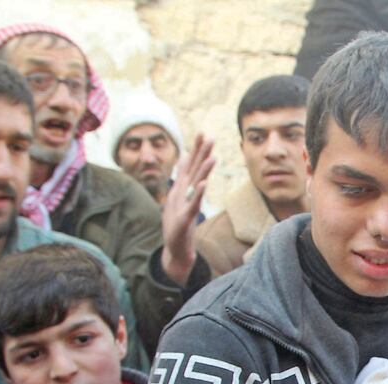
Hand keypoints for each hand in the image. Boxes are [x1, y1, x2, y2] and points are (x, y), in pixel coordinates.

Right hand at [161, 134, 215, 285]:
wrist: (175, 246)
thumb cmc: (178, 219)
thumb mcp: (181, 194)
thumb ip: (184, 175)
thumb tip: (187, 157)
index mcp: (184, 187)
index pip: (192, 164)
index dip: (197, 149)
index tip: (204, 133)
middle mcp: (184, 192)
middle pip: (194, 169)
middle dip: (201, 153)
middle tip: (208, 136)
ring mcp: (184, 203)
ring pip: (196, 184)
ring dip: (204, 170)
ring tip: (212, 157)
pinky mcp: (186, 217)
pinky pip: (194, 203)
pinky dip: (199, 193)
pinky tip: (204, 184)